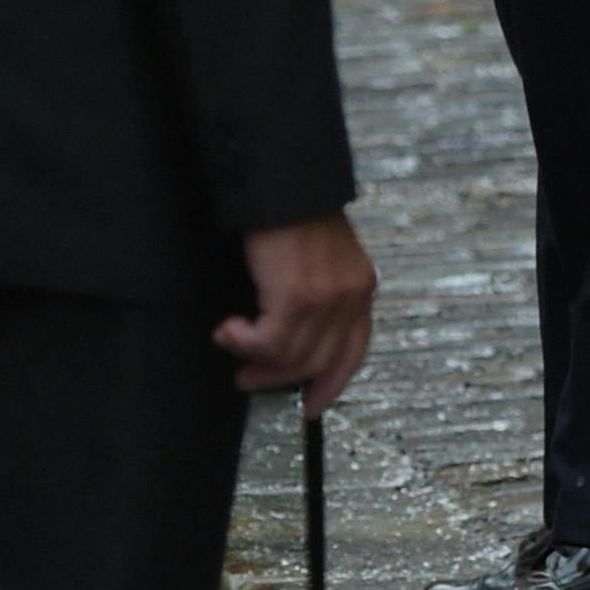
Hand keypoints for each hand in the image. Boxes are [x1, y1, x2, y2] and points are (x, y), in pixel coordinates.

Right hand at [216, 211, 376, 411]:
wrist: (281, 183)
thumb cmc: (291, 215)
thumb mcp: (321, 258)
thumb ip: (319, 296)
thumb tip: (289, 340)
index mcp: (361, 288)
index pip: (353, 351)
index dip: (332, 383)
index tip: (312, 406)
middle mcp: (351, 297)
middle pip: (319, 362)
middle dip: (279, 376)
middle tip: (247, 377)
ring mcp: (327, 299)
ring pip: (290, 356)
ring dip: (253, 356)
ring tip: (229, 340)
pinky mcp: (297, 297)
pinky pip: (268, 341)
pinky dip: (242, 341)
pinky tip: (228, 328)